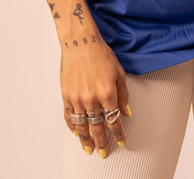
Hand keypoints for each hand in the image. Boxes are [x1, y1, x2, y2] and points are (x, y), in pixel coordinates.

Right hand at [61, 32, 129, 157]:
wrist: (80, 42)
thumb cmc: (101, 54)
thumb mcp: (119, 72)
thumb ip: (123, 95)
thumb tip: (127, 113)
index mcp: (107, 93)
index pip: (114, 121)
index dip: (118, 134)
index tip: (121, 142)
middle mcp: (92, 99)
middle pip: (97, 128)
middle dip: (102, 142)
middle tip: (104, 152)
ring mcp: (77, 98)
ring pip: (82, 126)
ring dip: (85, 140)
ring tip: (89, 149)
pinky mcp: (66, 95)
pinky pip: (68, 116)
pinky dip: (72, 127)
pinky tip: (76, 132)